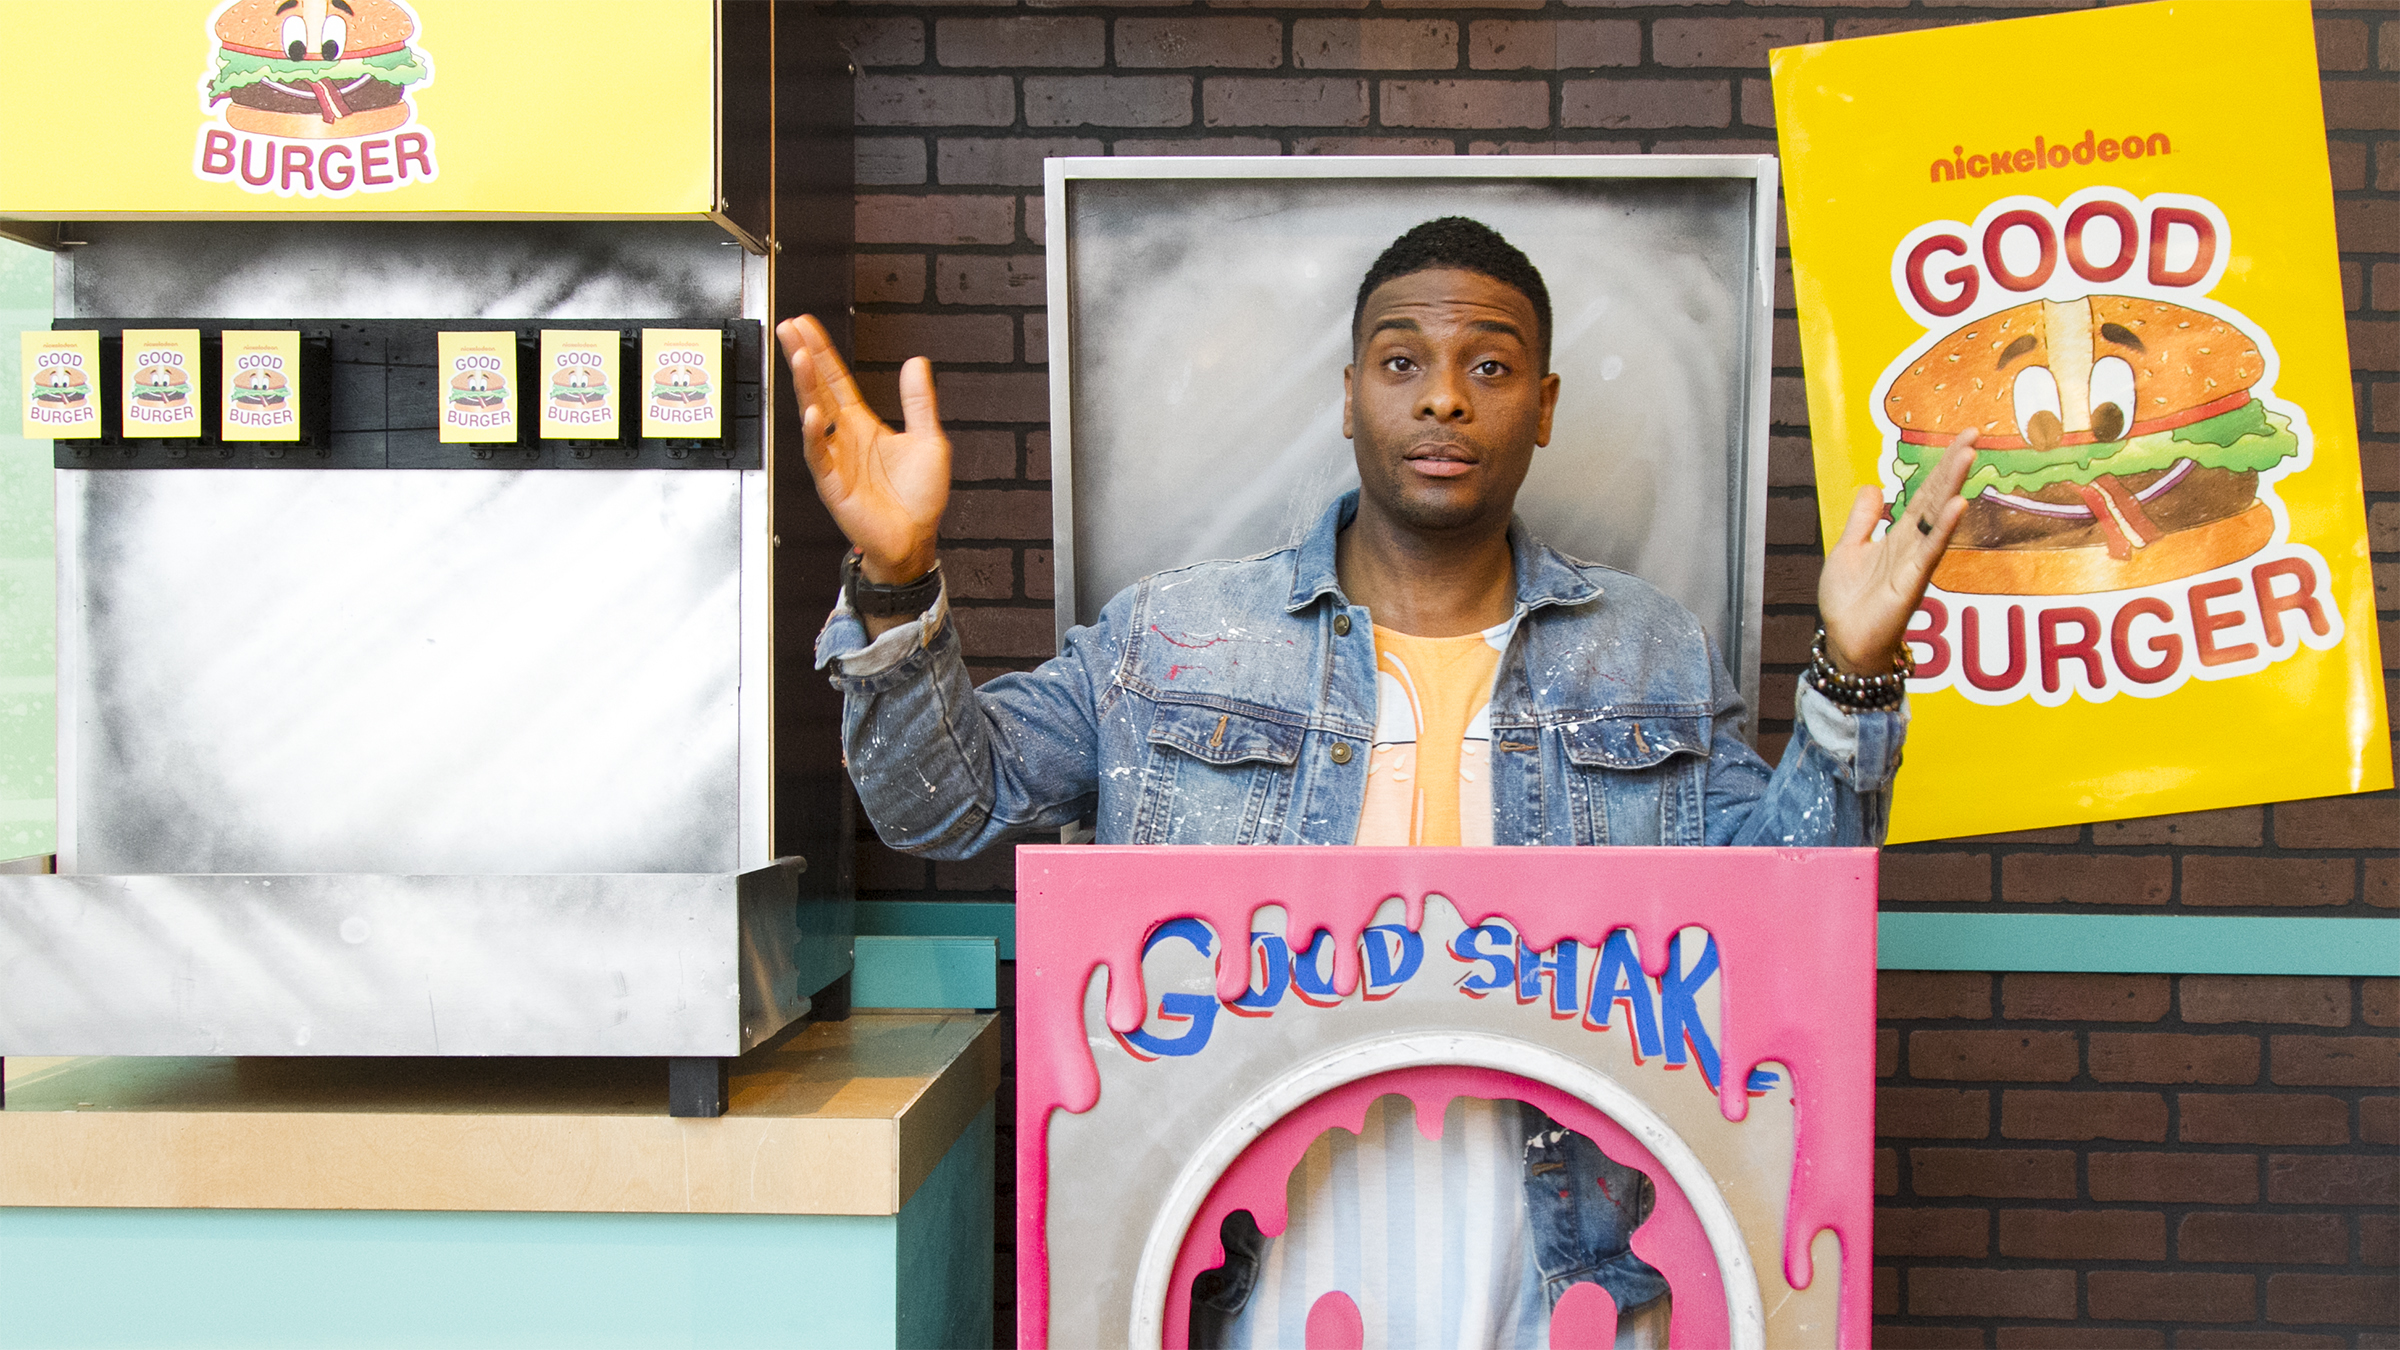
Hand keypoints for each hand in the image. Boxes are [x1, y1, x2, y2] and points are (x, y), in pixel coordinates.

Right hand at [776, 315, 948, 583]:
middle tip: (789, 328)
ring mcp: (835, 460)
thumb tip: (916, 363)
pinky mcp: (834, 485)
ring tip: (800, 357)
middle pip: (817, 389)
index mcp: (862, 426)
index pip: (835, 380)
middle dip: (803, 358)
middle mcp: (844, 439)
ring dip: (805, 386)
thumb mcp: (928, 440)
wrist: (915, 540)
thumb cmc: (918, 498)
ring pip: (814, 416)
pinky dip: (815, 435)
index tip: (805, 325)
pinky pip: (819, 456)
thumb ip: (919, 402)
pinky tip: (812, 414)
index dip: (822, 352)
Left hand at [1816, 429, 1978, 673]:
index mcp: (1899, 536)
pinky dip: (1943, 528)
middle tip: (1974, 433)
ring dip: (1952, 485)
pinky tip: (1957, 504)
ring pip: (1936, 518)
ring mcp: (1915, 563)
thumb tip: (1874, 486)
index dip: (1941, 465)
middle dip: (1953, 466)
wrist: (1846, 642)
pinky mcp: (1912, 583)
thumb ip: (1863, 520)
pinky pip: (1930, 551)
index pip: (1924, 493)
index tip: (1963, 437)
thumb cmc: (1850, 603)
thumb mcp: (1849, 550)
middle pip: (1936, 498)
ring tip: (1968, 454)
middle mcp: (1912, 545)